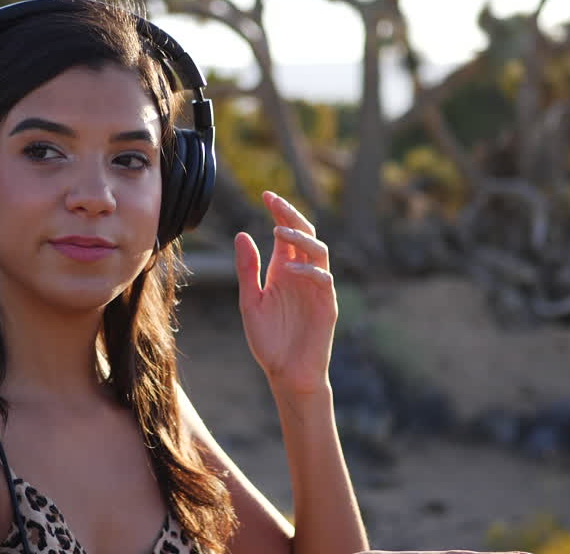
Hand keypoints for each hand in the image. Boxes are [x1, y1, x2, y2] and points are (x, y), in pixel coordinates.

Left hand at [234, 191, 336, 396]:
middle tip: (275, 201)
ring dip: (301, 239)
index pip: (285, 233)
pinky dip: (308, 270)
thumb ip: (247, 269)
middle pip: (304, 234)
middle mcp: (301, 273)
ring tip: (280, 231)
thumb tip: (242, 234)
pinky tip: (289, 269)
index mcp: (283, 269)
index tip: (266, 195)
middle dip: (291, 215)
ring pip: (319, 251)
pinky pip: (323, 279)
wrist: (287, 373)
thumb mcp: (250, 301)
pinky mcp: (327, 304)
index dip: (279, 212)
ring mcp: (317, 287)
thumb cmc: (269, 341)